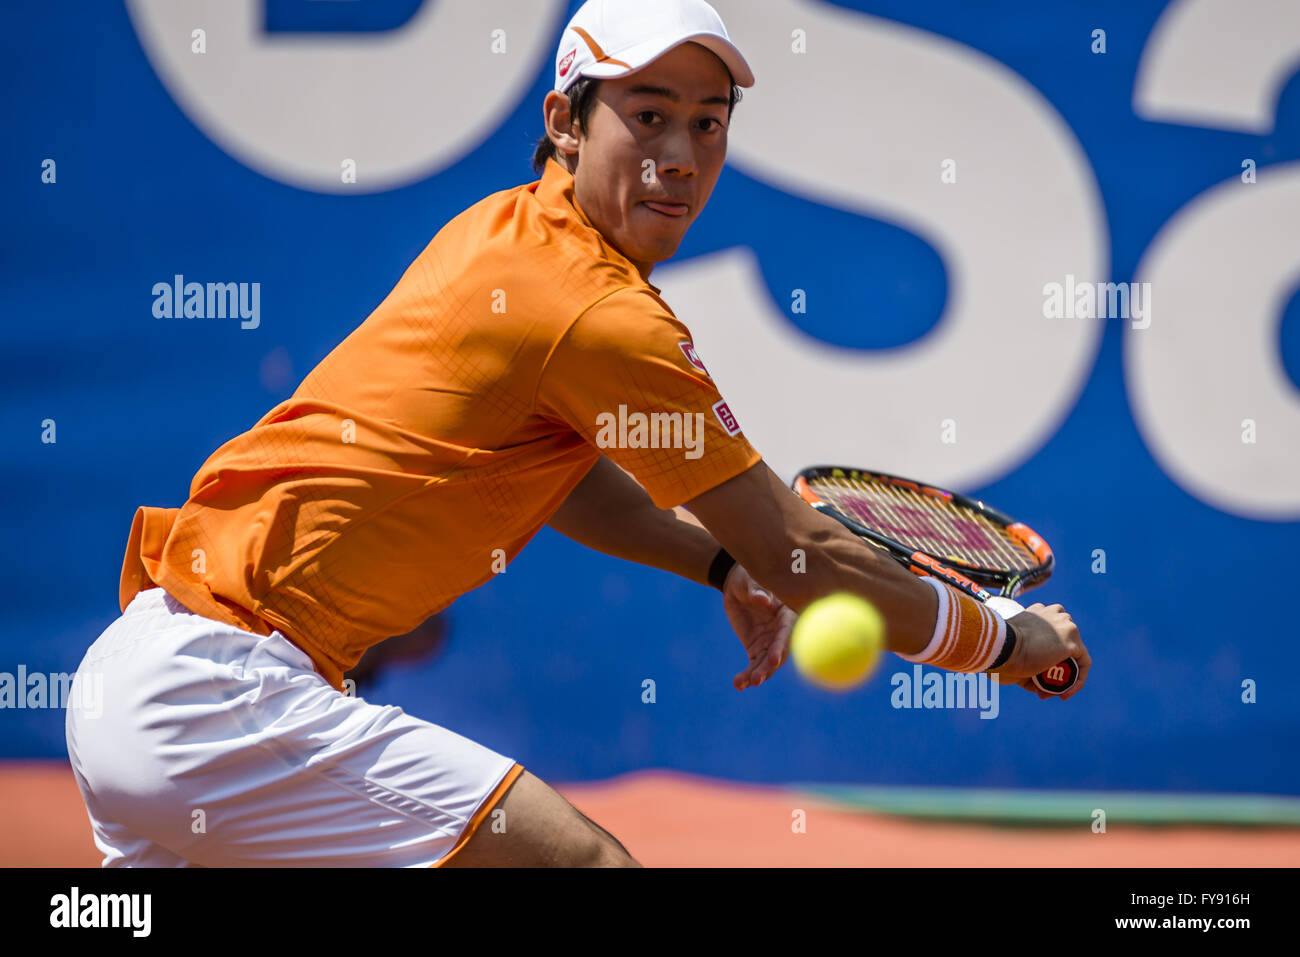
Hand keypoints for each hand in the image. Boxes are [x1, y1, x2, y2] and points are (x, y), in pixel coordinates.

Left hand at [721, 564, 794, 689]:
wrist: (737, 583)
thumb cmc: (747, 578)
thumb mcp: (750, 581)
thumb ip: (757, 592)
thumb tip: (763, 599)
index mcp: (786, 614)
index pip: (786, 633)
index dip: (781, 646)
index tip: (773, 659)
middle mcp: (781, 631)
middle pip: (778, 653)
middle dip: (768, 668)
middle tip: (757, 679)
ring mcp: (769, 642)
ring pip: (766, 664)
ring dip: (757, 675)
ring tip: (742, 684)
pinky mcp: (756, 648)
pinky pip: (754, 665)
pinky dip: (747, 675)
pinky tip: (738, 684)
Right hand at [994, 603, 1090, 700]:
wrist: (1000, 648)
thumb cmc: (997, 652)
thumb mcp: (1013, 653)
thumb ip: (1028, 664)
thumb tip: (1039, 686)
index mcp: (1038, 612)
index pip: (1052, 631)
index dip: (1048, 653)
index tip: (1036, 672)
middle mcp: (1054, 614)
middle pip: (1065, 642)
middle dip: (1057, 665)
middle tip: (1043, 685)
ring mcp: (1066, 627)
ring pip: (1075, 655)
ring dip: (1066, 675)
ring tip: (1053, 693)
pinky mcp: (1072, 643)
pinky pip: (1083, 665)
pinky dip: (1077, 681)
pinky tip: (1064, 694)